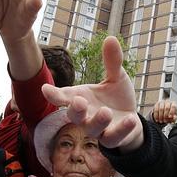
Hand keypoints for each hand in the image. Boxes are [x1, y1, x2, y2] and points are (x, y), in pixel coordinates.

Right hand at [42, 37, 142, 151]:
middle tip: (78, 101)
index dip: (53, 95)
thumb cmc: (116, 98)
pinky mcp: (112, 138)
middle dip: (75, 110)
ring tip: (105, 111)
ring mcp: (98, 129)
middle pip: (73, 116)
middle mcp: (86, 115)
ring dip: (97, 121)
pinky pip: (113, 137)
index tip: (44, 89)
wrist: (131, 121)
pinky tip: (130, 118)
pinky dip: (121, 129)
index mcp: (81, 98)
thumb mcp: (116, 78)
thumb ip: (112, 62)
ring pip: (91, 129)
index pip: (63, 97)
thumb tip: (110, 38)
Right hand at [152, 100, 176, 123]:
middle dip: (166, 115)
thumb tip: (174, 117)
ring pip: (161, 109)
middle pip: (167, 108)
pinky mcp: (156, 104)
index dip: (171, 112)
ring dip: (161, 116)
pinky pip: (156, 110)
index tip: (170, 117)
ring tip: (161, 121)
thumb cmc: (170, 114)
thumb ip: (174, 117)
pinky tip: (157, 120)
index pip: (173, 106)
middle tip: (165, 121)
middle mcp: (167, 102)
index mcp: (173, 104)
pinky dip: (156, 116)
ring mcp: (162, 103)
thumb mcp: (173, 117)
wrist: (163, 112)